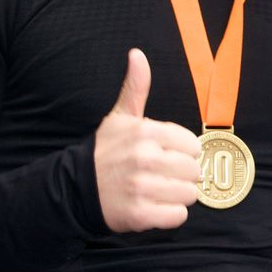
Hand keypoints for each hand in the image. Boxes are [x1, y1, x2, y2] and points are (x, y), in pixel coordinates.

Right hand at [95, 49, 200, 231]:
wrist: (77, 189)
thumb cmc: (107, 152)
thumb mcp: (120, 117)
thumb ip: (135, 87)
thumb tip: (137, 54)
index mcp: (145, 132)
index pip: (193, 145)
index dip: (183, 152)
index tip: (166, 154)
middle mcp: (144, 159)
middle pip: (195, 171)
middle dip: (182, 175)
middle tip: (162, 175)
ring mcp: (142, 188)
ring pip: (190, 194)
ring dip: (177, 196)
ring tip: (157, 190)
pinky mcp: (140, 216)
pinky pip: (178, 216)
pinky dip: (170, 215)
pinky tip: (154, 206)